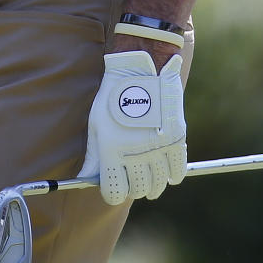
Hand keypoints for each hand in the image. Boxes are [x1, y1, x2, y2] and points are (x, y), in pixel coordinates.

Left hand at [79, 49, 186, 204]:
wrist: (141, 69)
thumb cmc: (113, 96)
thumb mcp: (96, 124)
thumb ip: (93, 155)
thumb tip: (84, 179)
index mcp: (112, 150)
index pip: (114, 193)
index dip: (113, 192)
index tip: (115, 187)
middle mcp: (136, 153)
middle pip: (137, 191)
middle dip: (133, 187)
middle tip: (133, 178)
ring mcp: (158, 147)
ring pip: (158, 185)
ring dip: (152, 184)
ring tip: (148, 176)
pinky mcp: (176, 139)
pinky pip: (178, 172)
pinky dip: (172, 176)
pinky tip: (166, 171)